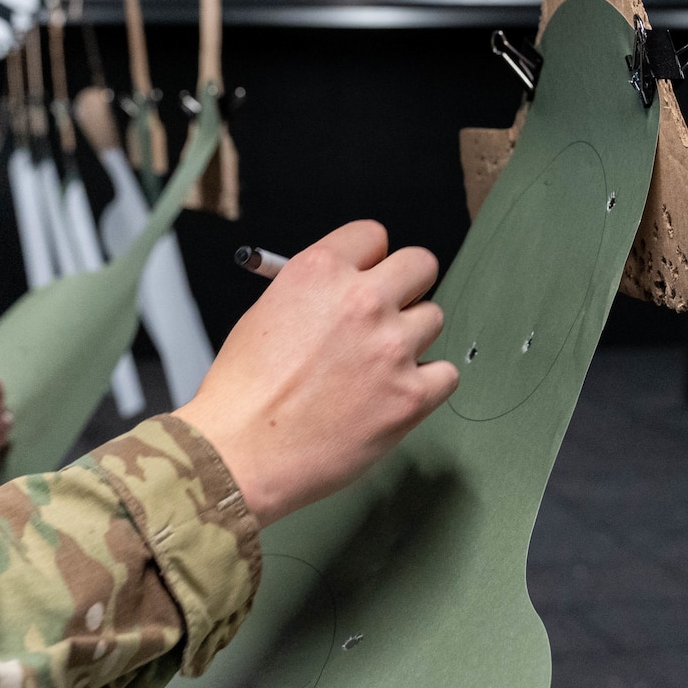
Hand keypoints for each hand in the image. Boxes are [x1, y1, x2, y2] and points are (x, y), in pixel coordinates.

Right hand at [175, 221, 456, 526]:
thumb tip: (344, 290)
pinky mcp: (411, 395)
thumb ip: (312, 294)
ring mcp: (390, 347)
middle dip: (406, 286)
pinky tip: (396, 394)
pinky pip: (446, 373)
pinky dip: (427, 384)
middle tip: (389, 313)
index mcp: (319, 271)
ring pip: (434, 318)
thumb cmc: (242, 393)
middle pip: (420, 264)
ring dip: (412, 338)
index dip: (369, 259)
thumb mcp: (263, 314)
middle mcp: (361, 300)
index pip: (373, 235)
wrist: (240, 452)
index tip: (366, 276)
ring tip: (380, 366)